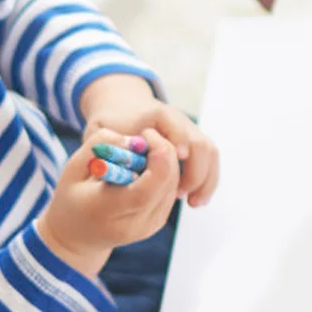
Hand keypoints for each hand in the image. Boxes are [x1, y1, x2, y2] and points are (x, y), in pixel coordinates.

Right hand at [38, 126, 180, 277]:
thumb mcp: (73, 168)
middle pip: (166, 183)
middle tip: (146, 136)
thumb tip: (134, 140)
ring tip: (140, 154)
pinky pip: (171, 189)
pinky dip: (165, 172)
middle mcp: (133, 225)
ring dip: (165, 160)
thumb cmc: (72, 197)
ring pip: (173, 184)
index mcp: (107, 212)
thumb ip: (99, 145)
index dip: (157, 157)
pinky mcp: (158, 222)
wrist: (76, 236)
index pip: (145, 190)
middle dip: (164, 151)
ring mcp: (149, 226)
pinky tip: (145, 166)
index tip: (146, 135)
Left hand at [80, 75, 219, 207]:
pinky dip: (206, 181)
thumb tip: (123, 165)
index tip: (177, 160)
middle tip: (180, 195)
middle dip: (194, 172)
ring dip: (204, 179)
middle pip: (199, 143)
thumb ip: (108, 145)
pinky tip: (195, 200)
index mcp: (156, 114)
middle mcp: (178, 119)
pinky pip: (209, 160)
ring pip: (209, 152)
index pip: (175, 126)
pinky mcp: (193, 143)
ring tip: (192, 203)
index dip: (178, 142)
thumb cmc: (111, 123)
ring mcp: (188, 130)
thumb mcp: (102, 131)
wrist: (123, 108)